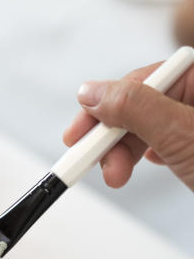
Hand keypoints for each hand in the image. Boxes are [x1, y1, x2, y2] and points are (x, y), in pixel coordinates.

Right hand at [62, 59, 193, 190]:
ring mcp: (193, 121)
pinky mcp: (192, 146)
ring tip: (116, 176)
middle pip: (138, 106)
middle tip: (93, 162)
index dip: (102, 108)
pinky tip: (136, 163)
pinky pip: (158, 140)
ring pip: (145, 126)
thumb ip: (136, 108)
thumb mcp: (182, 133)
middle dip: (112, 137)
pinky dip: (140, 155)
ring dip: (122, 152)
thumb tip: (91, 92)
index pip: (138, 82)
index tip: (76, 136)